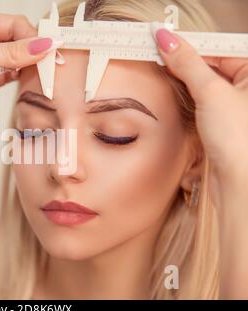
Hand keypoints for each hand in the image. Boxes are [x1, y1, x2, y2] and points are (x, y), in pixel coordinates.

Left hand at [0, 14, 58, 141]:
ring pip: (21, 57)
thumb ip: (9, 52)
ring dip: (34, 64)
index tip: (49, 49)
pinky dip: (27, 77)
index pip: (15, 24)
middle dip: (37, 50)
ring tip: (48, 73)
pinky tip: (35, 82)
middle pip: (21, 39)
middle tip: (53, 63)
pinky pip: (16, 75)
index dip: (33, 36)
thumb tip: (42, 45)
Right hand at [154, 29, 247, 191]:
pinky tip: (177, 95)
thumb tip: (168, 40)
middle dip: (185, 63)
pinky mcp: (223, 119)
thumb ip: (188, 63)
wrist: (237, 182)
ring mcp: (236, 104)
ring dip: (184, 80)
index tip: (164, 41)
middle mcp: (247, 87)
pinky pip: (202, 98)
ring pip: (204, 82)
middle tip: (159, 55)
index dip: (190, 46)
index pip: (219, 49)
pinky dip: (187, 96)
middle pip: (211, 64)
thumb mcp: (211, 91)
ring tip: (166, 74)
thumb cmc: (240, 140)